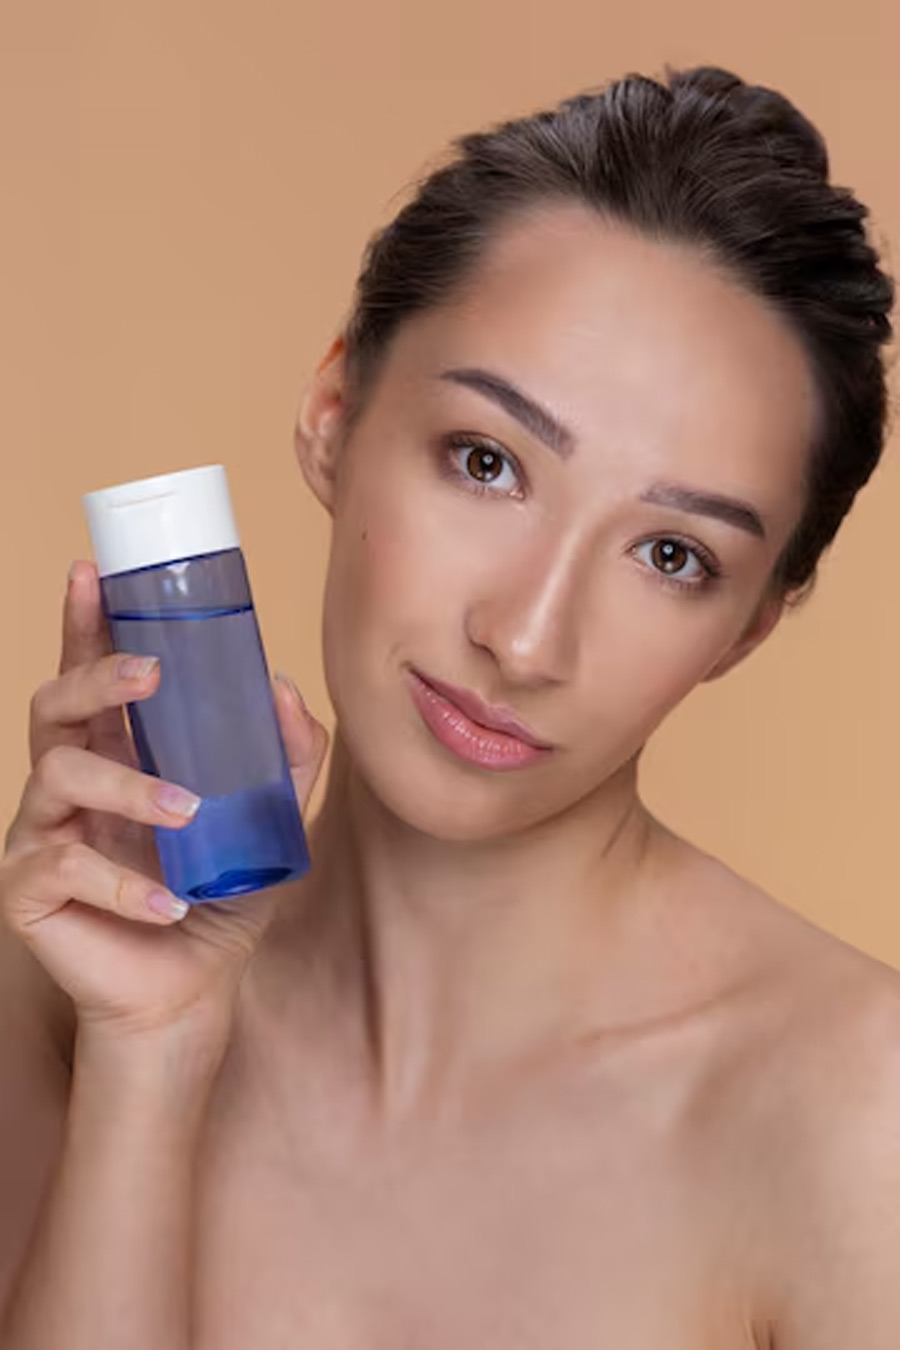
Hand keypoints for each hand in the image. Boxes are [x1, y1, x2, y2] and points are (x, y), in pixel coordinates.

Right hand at [0, 561, 329, 1047]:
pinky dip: (123, 885)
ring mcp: (43, 832)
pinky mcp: (30, 888)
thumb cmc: (220, 896)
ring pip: (58, 774)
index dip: (84, 621)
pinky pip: (63, 866)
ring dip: (127, 785)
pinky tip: (169, 907)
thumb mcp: (271, 823)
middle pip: (54, 702)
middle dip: (96, 673)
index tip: (92, 571)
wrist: (194, 987)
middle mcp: (71, 781)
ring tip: (187, 813)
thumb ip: (286, 759)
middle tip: (151, 672)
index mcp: (118, 751)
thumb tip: (282, 688)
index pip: (90, 673)